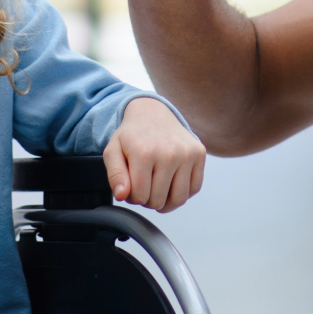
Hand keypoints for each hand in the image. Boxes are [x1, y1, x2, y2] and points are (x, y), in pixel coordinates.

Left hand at [102, 97, 205, 211]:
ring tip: (157, 188)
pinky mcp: (199, 152)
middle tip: (144, 184)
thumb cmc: (131, 136)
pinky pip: (194, 188)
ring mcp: (187, 153)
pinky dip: (183, 192)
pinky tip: (171, 182)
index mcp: (144, 153)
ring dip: (166, 200)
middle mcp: (169, 153)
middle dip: (148, 199)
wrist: (152, 113)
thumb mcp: (113, 151)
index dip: (133, 197)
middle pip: (158, 200)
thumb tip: (122, 195)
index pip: (140, 197)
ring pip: (179, 199)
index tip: (132, 185)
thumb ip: (114, 175)